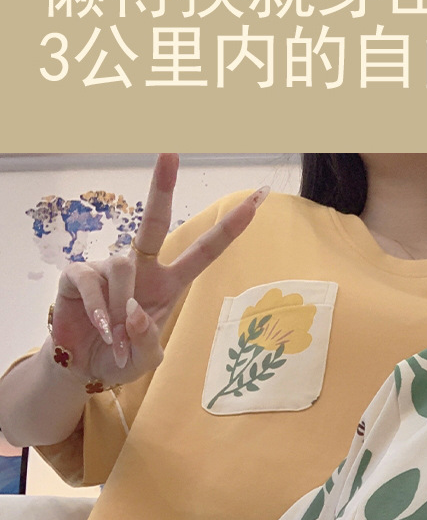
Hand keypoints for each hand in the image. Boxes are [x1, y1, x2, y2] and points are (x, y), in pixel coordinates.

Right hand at [49, 154, 268, 389]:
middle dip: (162, 187)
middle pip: (155, 223)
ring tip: (115, 337)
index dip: (229, 228)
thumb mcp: (147, 359)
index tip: (255, 199)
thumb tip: (135, 309)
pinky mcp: (78, 274)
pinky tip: (100, 329)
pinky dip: (100, 311)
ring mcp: (108, 267)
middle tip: (170, 151)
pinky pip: (93, 282)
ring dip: (121, 309)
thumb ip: (148, 339)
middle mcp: (141, 268)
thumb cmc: (120, 358)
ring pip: (121, 268)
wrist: (82, 368)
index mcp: (168, 283)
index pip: (203, 252)